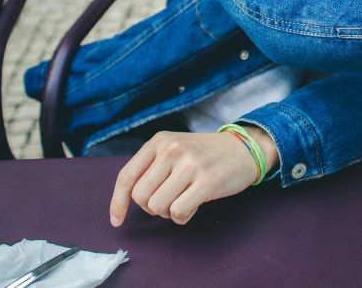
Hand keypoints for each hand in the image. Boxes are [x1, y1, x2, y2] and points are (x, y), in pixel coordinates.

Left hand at [109, 126, 277, 225]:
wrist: (244, 149)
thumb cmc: (205, 154)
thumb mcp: (175, 148)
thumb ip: (152, 167)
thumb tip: (127, 200)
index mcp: (160, 141)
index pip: (127, 176)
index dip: (117, 203)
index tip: (117, 220)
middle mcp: (172, 150)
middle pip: (141, 197)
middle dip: (152, 207)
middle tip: (170, 199)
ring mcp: (190, 165)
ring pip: (157, 207)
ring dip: (168, 212)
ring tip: (183, 200)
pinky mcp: (206, 182)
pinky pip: (178, 212)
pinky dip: (182, 217)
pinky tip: (193, 206)